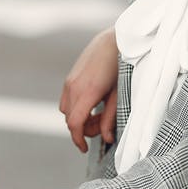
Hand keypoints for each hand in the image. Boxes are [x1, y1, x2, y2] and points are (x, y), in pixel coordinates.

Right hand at [60, 27, 119, 152]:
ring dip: (79, 117)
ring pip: (66, 110)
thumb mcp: (119, 95)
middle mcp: (73, 87)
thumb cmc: (121, 67)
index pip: (75, 124)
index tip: (84, 148)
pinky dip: (76, 107)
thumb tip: (106, 138)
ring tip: (98, 113)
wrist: (114, 40)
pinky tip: (92, 102)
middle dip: (83, 128)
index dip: (78, 140)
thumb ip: (110, 118)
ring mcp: (69, 81)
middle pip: (70, 119)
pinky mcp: (70, 77)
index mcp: (87, 93)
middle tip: (101, 126)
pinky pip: (66, 99)